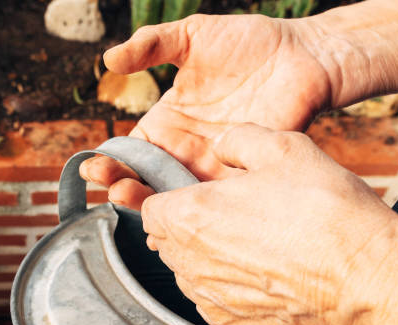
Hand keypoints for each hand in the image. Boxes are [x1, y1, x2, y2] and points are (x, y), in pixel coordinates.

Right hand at [82, 14, 334, 208]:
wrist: (304, 55)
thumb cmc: (250, 42)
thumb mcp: (192, 36)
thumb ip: (150, 45)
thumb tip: (109, 59)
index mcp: (169, 122)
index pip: (130, 152)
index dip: (109, 162)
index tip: (94, 166)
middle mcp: (187, 149)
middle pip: (146, 181)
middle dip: (122, 188)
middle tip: (111, 189)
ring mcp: (215, 165)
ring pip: (176, 197)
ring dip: (152, 205)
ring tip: (133, 201)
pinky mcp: (243, 174)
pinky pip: (217, 202)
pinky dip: (197, 212)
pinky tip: (179, 214)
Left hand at [141, 123, 397, 324]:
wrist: (363, 274)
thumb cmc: (326, 212)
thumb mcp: (283, 147)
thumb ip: (238, 140)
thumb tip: (223, 146)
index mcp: (190, 216)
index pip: (148, 208)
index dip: (170, 195)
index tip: (193, 192)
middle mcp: (190, 263)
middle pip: (164, 241)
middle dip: (185, 225)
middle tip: (227, 211)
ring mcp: (209, 297)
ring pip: (186, 272)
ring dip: (204, 256)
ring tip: (250, 240)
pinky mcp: (230, 323)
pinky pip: (212, 300)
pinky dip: (226, 286)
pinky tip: (260, 270)